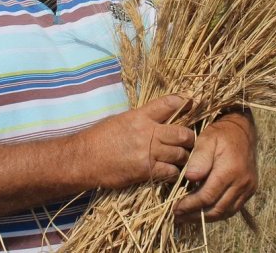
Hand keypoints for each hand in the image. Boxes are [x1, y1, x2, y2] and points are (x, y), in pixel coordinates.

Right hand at [80, 94, 194, 188]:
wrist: (83, 159)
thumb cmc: (99, 138)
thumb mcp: (120, 119)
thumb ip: (142, 118)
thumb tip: (159, 117)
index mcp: (140, 116)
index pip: (170, 103)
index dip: (185, 102)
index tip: (192, 103)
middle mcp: (147, 132)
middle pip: (183, 133)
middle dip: (189, 138)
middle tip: (188, 142)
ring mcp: (148, 152)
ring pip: (180, 154)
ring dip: (183, 157)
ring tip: (179, 158)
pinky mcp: (146, 171)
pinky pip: (171, 171)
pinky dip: (173, 172)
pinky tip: (169, 171)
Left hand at [173, 111, 257, 222]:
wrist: (242, 129)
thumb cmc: (220, 134)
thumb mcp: (206, 140)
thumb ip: (199, 158)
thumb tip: (191, 178)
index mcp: (230, 170)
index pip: (207, 197)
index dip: (190, 205)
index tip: (175, 208)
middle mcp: (242, 182)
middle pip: (216, 209)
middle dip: (195, 215)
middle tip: (178, 216)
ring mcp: (248, 188)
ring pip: (225, 212)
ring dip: (206, 217)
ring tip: (187, 217)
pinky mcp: (250, 190)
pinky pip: (233, 208)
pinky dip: (217, 212)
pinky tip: (203, 211)